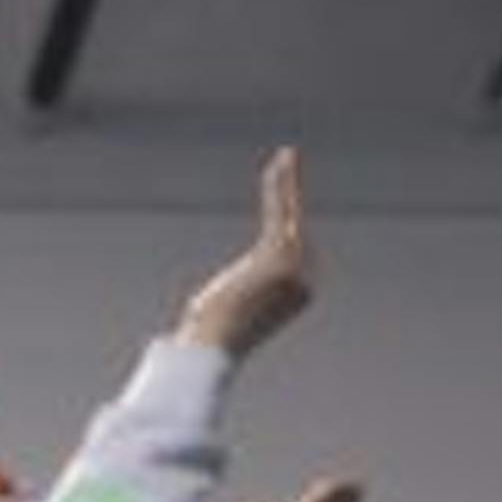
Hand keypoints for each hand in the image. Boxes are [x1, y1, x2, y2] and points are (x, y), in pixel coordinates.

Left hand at [177, 148, 311, 359]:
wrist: (211, 346)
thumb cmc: (209, 338)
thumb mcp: (222, 317)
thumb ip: (230, 302)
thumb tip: (198, 317)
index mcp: (300, 295)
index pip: (291, 251)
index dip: (284, 223)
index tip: (279, 196)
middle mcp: (304, 281)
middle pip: (292, 229)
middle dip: (284, 197)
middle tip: (280, 166)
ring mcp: (294, 268)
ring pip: (288, 215)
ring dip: (285, 183)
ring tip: (283, 155)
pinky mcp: (280, 252)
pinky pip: (281, 209)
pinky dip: (281, 184)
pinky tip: (280, 161)